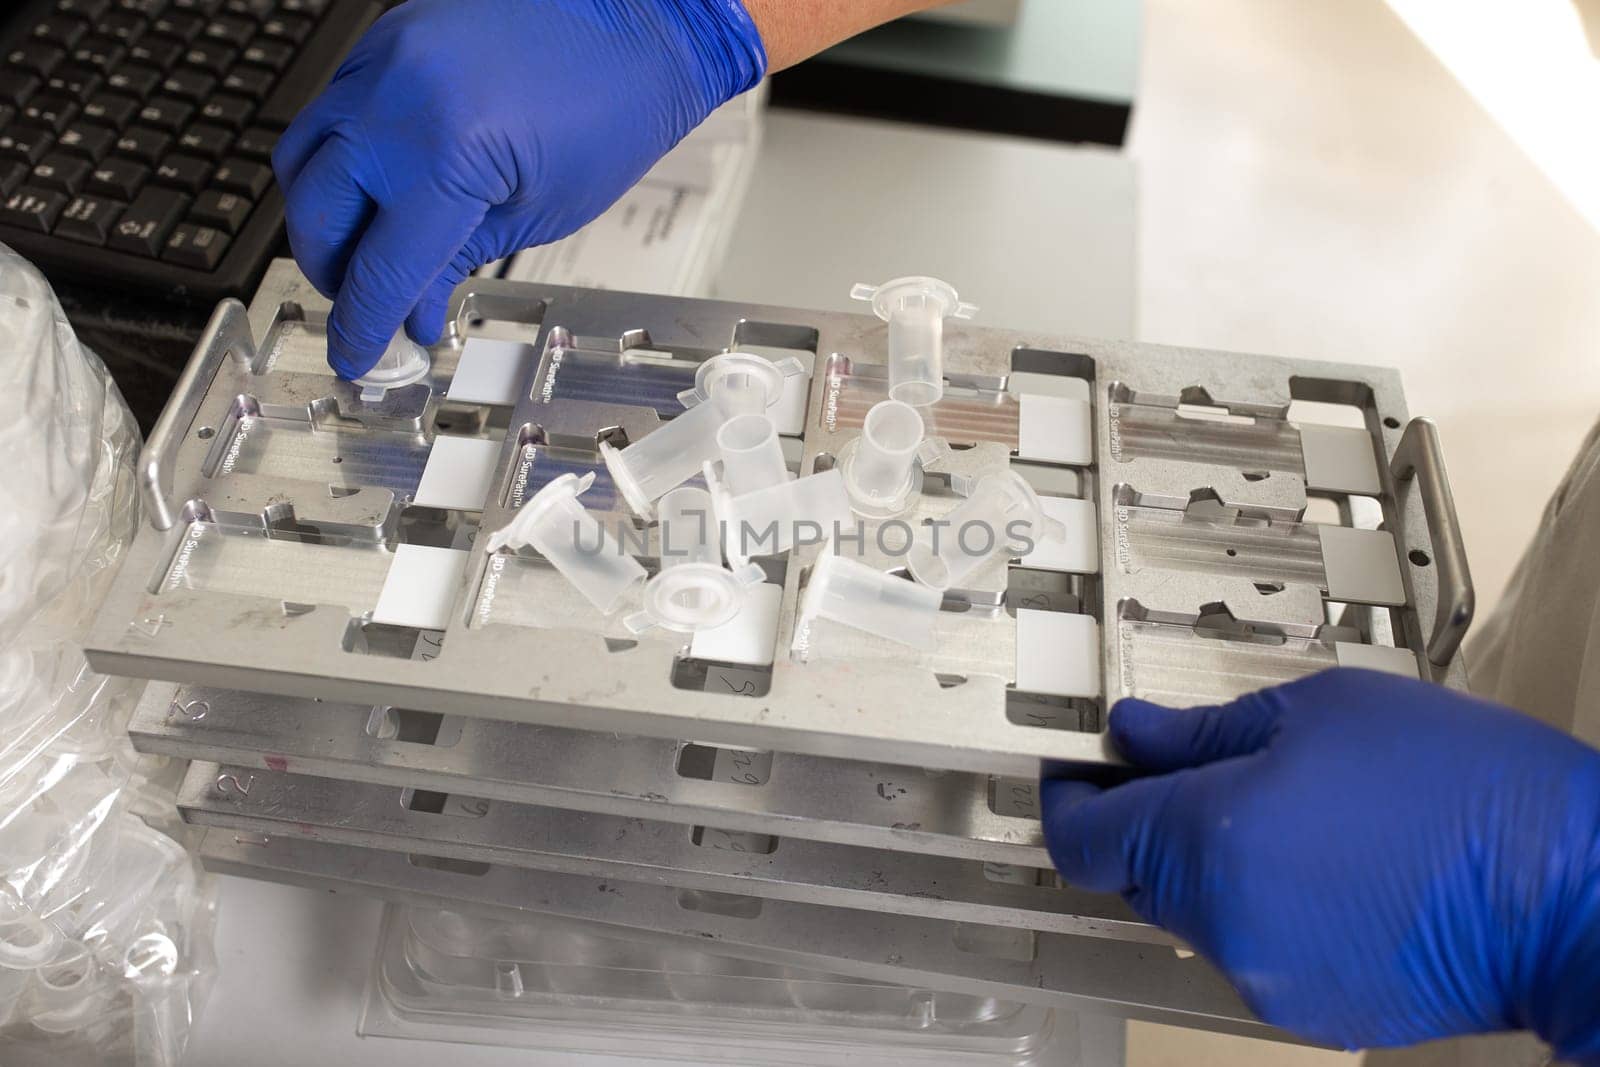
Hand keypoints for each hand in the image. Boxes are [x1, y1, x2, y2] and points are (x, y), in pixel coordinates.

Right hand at [272, 0, 765, 377]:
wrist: (636, 22)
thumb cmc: (612, 107)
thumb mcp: (539, 215)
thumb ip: (458, 262)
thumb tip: (409, 310)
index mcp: (444, 151)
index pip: (380, 265)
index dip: (363, 324)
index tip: (354, 355)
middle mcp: (395, 98)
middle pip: (316, 213)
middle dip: (333, 273)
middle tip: (365, 306)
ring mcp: (381, 59)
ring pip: (303, 158)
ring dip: (322, 217)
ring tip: (367, 252)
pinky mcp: (383, 39)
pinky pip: (330, 110)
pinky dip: (341, 160)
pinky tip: (379, 189)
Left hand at [1042, 669, 1599, 1056]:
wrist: (1570, 893)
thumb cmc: (1463, 792)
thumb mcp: (1320, 714)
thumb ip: (1204, 731)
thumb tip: (1138, 734)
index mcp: (1207, 840)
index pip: (1082, 836)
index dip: (1067, 797)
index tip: (1074, 770)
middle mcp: (1222, 923)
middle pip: (1137, 872)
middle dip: (1151, 821)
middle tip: (1202, 769)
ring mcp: (1265, 978)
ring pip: (1197, 911)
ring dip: (1216, 865)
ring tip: (1299, 814)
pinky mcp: (1311, 1010)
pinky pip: (1254, 949)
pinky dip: (1267, 908)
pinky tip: (1331, 867)